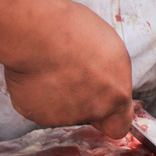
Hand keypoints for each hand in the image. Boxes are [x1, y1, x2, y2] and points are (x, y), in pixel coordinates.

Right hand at [4, 1, 133, 138]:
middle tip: (71, 73)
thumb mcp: (111, 49)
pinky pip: (39, 106)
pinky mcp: (39, 114)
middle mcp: (95, 109)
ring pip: (62, 110)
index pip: (119, 125)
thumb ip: (112, 76)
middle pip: (89, 113)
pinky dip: (36, 94)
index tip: (103, 107)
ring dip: (58, 95)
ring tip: (51, 67)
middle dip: (82, 99)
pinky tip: (36, 74)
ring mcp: (66, 115)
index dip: (110, 117)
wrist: (40, 33)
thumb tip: (106, 81)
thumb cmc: (74, 30)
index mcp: (117, 93)